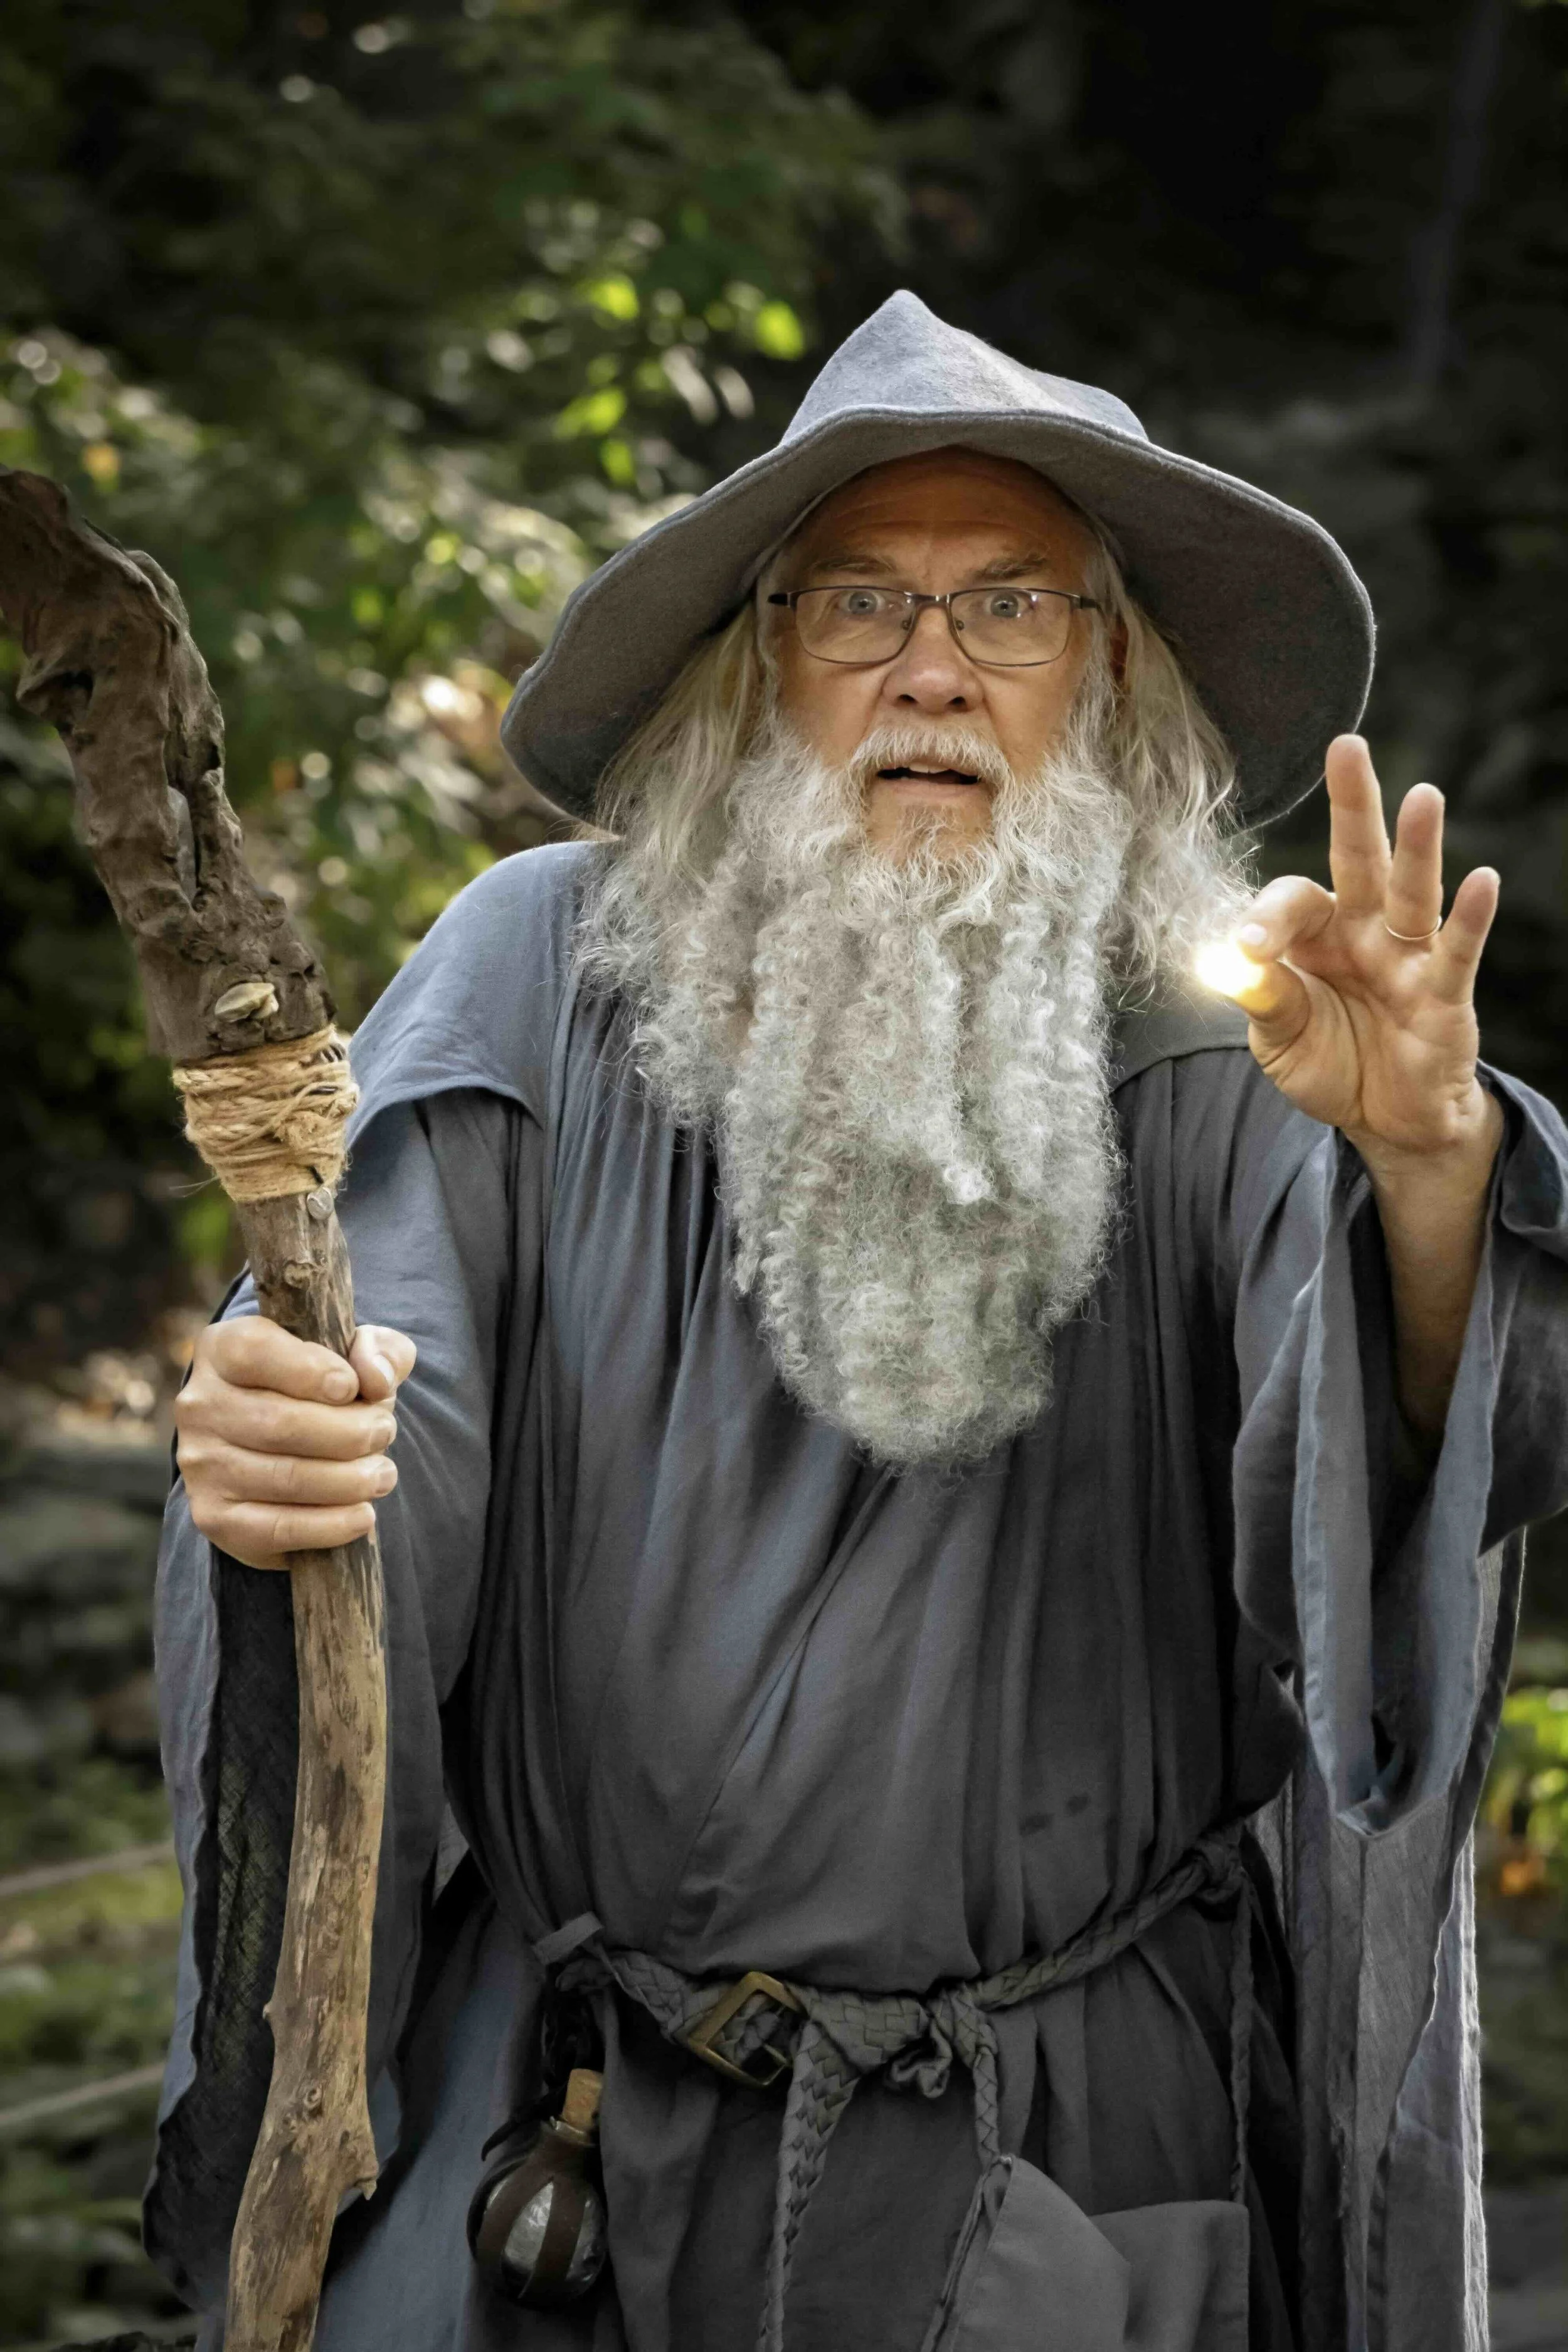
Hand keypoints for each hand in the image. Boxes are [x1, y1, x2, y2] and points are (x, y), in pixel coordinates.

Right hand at [174, 1317, 416, 1571]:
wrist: (285, 1448)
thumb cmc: (324, 1389)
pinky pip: (278, 1527)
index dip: (311, 1369)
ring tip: (383, 1475)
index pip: (256, 1351)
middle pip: (280, 1423)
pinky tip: (363, 1515)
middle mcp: (200, 1404)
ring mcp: (201, 1463)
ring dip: (349, 1480)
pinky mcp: (214, 1516)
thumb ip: (378, 1351)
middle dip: (349, 1433)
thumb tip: (377, 1378)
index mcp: (223, 1348)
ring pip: (284, 1477)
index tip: (352, 1387)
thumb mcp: (356, 1356)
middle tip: (385, 1433)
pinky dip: (330, 1525)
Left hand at [1227, 735, 1501, 1167]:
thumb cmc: (1331, 1064)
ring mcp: (1408, 957)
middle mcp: (1364, 932)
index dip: (1264, 920)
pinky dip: (1471, 918)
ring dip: (1418, 847)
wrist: (1384, 1120)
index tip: (1246, 953)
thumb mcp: (1278, 1038)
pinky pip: (1457, 950)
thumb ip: (1262, 997)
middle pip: (1358, 859)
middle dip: (1353, 805)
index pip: (1289, 902)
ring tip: (1425, 797)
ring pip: (1413, 892)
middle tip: (1348, 746)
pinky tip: (1483, 879)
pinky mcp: (1444, 993)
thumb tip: (1227, 962)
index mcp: (1315, 935)